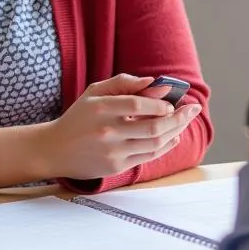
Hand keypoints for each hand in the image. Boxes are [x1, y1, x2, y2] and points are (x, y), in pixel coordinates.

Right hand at [45, 75, 202, 180]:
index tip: (173, 100)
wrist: (55, 149)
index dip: (160, 103)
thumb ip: (124, 84)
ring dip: (176, 131)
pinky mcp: (116, 167)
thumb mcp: (95, 92)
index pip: (137, 105)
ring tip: (186, 120)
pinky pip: (148, 157)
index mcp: (100, 109)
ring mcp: (113, 152)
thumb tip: (154, 82)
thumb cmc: (79, 116)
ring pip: (155, 144)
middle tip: (193, 108)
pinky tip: (174, 136)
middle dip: (179, 117)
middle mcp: (107, 132)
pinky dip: (166, 146)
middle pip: (153, 127)